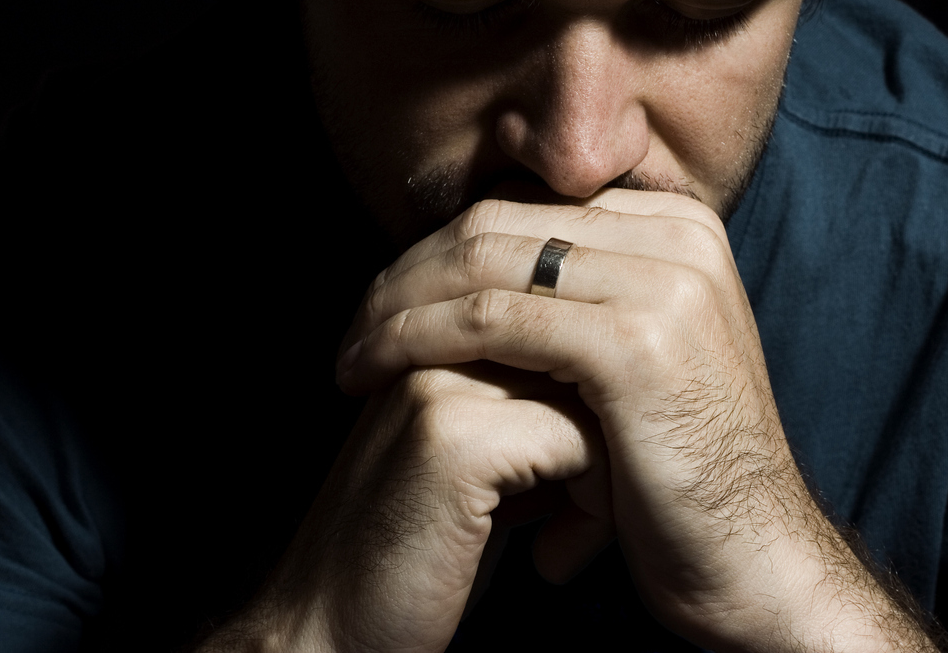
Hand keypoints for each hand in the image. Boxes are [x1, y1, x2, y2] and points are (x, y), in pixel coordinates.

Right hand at [198, 361, 607, 652]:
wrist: (334, 629)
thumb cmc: (421, 554)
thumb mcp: (480, 459)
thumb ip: (526, 401)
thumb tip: (611, 380)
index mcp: (436, 335)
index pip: (563, 325)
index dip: (597, 402)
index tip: (586, 478)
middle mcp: (434, 343)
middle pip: (583, 349)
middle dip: (612, 428)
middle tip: (589, 507)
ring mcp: (440, 384)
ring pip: (595, 389)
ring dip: (607, 470)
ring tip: (575, 529)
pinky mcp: (455, 438)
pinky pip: (584, 443)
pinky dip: (595, 506)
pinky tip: (556, 556)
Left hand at [337, 189, 940, 650]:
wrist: (757, 557)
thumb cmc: (679, 470)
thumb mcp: (639, 352)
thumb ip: (581, 291)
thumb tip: (474, 262)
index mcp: (679, 226)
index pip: (525, 205)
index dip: (440, 247)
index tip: (387, 300)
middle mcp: (680, 236)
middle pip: (497, 223)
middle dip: (407, 272)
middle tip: (354, 327)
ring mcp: (664, 283)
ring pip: (482, 262)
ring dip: (395, 307)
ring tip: (350, 357)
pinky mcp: (636, 342)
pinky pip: (491, 321)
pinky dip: (416, 340)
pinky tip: (376, 372)